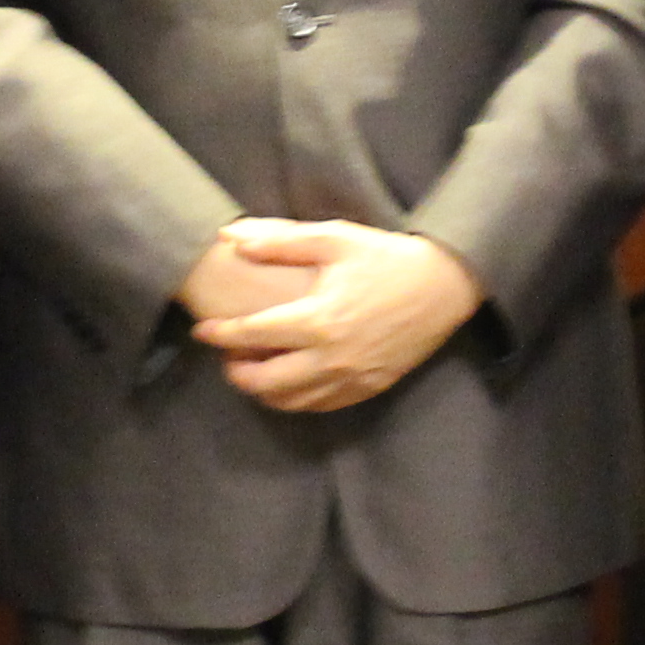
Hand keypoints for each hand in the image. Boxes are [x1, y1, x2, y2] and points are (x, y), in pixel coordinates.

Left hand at [192, 219, 483, 414]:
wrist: (443, 286)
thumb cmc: (386, 258)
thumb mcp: (334, 239)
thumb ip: (280, 241)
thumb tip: (231, 239)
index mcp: (318, 320)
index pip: (252, 335)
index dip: (220, 334)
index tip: (201, 329)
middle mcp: (331, 358)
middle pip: (264, 381)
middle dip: (235, 371)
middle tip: (226, 355)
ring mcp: (351, 378)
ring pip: (290, 401)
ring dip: (262, 389)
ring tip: (252, 367)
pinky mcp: (368, 388)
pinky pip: (320, 406)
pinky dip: (294, 399)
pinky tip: (287, 380)